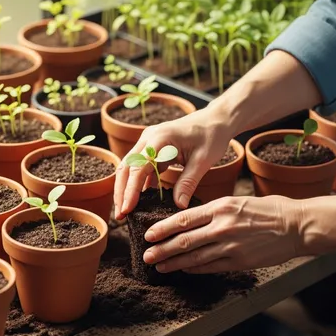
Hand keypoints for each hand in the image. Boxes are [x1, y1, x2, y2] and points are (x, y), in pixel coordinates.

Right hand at [113, 106, 234, 219]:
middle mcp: (148, 139)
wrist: (215, 119)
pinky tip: (139, 200)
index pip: (138, 168)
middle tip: (120, 216)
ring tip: (126, 211)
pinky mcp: (152, 149)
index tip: (127, 210)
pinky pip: (140, 168)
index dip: (130, 191)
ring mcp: (148, 142)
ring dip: (126, 189)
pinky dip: (138, 184)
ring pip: (129, 168)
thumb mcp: (203, 160)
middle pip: (126, 168)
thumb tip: (179, 206)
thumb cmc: (211, 135)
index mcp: (159, 139)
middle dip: (121, 192)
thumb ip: (188, 182)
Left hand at [142, 195, 305, 273]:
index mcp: (221, 207)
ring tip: (160, 267)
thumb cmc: (270, 210)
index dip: (163, 229)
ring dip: (174, 263)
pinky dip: (195, 269)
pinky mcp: (240, 262)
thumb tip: (192, 219)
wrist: (297, 226)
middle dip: (162, 250)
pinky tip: (184, 269)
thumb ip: (215, 210)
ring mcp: (231, 246)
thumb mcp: (239, 200)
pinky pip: (211, 267)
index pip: (183, 219)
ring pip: (194, 257)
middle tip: (147, 256)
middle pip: (184, 241)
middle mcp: (222, 227)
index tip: (149, 235)